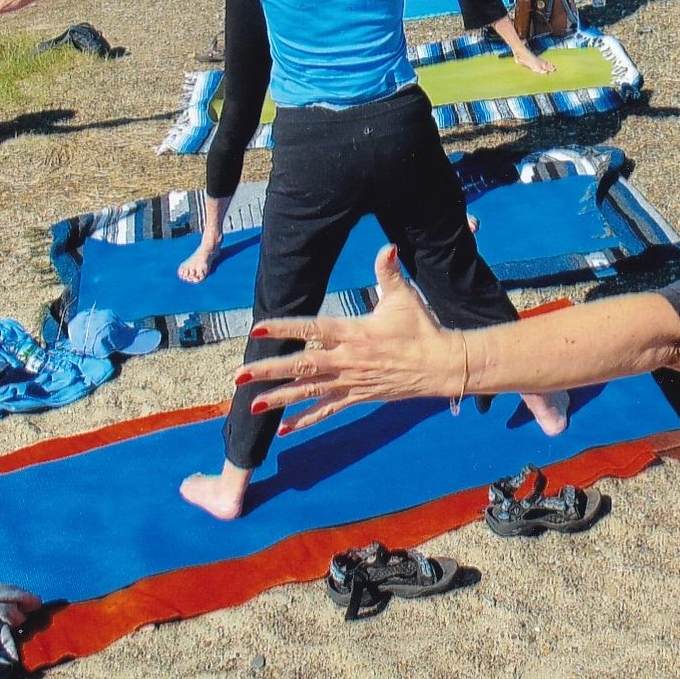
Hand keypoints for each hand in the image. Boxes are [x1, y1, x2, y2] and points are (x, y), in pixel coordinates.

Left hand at [236, 246, 460, 431]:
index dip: (284, 328)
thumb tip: (387, 248)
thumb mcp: (405, 298)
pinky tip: (284, 430)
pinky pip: (328, 410)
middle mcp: (348, 360)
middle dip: (269, 371)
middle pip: (302, 366)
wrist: (440, 366)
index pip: (312, 329)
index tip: (258, 327)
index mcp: (354, 332)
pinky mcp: (358, 397)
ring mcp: (352, 382)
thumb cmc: (421, 329)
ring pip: (309, 392)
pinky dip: (306, 420)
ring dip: (280, 399)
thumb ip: (389, 273)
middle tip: (239, 375)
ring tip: (252, 405)